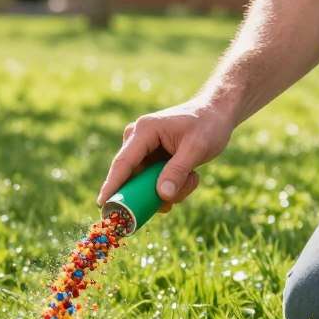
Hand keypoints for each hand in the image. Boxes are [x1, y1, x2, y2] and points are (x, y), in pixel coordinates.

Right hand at [97, 99, 234, 210]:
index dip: (112, 185)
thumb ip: (178, 171)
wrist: (216, 113)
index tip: (102, 205)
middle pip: (134, 177)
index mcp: (144, 131)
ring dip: (170, 188)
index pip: (123, 163)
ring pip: (146, 183)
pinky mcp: (150, 158)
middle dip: (154, 192)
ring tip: (192, 176)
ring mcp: (143, 149)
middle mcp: (137, 139)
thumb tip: (162, 196)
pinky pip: (154, 181)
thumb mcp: (196, 148)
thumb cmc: (208, 125)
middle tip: (174, 201)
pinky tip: (190, 175)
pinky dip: (172, 185)